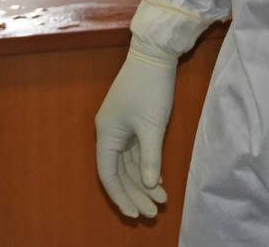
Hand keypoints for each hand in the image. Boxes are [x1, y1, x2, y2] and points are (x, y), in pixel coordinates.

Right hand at [95, 36, 177, 218]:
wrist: (155, 55)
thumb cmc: (150, 89)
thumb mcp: (152, 126)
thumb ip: (150, 158)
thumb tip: (149, 186)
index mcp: (107, 134)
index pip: (108, 173)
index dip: (120, 196)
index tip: (135, 214)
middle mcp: (110, 133)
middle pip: (119, 172)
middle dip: (135, 194)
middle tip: (152, 214)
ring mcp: (121, 128)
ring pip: (129, 164)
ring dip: (143, 183)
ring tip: (161, 203)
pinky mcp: (133, 123)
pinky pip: (137, 153)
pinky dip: (147, 168)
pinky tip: (160, 183)